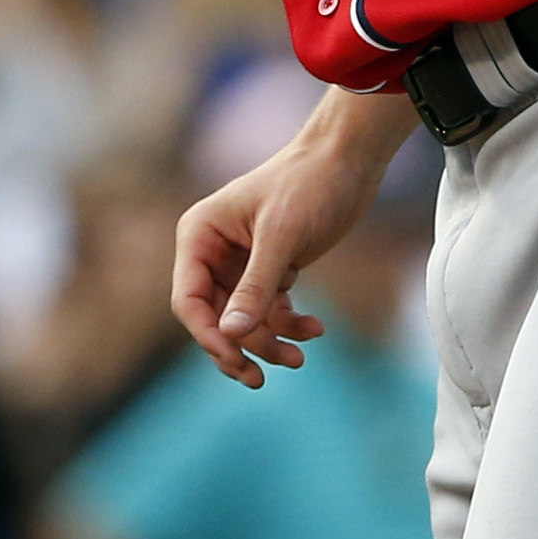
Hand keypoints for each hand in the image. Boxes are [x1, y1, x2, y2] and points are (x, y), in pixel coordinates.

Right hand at [172, 89, 417, 386]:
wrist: (349, 159)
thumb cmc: (310, 184)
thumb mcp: (282, 236)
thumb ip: (255, 287)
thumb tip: (229, 335)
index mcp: (199, 235)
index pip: (188, 300)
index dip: (208, 335)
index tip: (236, 360)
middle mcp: (212, 251)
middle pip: (213, 318)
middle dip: (240, 347)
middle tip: (260, 379)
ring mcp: (241, 262)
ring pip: (243, 320)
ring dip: (268, 342)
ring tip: (299, 357)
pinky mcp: (270, 268)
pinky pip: (270, 310)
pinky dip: (289, 323)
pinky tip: (315, 329)